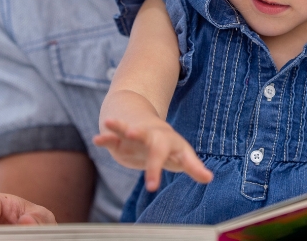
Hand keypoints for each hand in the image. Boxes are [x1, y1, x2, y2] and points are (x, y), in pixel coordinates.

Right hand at [93, 118, 212, 190]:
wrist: (144, 125)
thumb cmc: (166, 145)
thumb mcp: (181, 154)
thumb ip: (193, 166)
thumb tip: (209, 178)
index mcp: (171, 143)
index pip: (182, 156)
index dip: (190, 167)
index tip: (200, 179)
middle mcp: (154, 137)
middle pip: (156, 147)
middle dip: (154, 164)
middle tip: (152, 183)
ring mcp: (136, 136)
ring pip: (129, 131)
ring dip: (122, 127)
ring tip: (109, 122)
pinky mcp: (120, 140)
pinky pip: (112, 138)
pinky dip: (105, 138)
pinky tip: (97, 139)